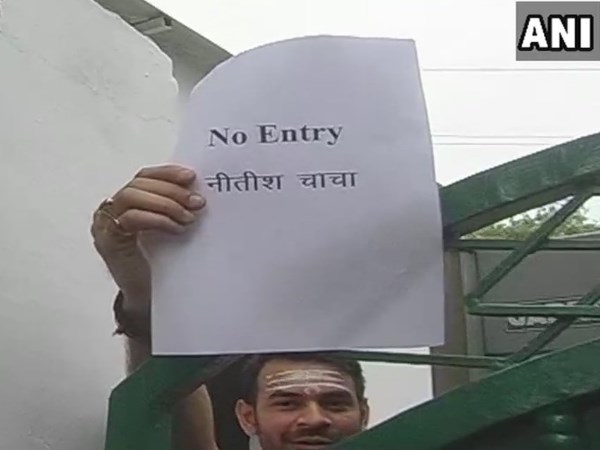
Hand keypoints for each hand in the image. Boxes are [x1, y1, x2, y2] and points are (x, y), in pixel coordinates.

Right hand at [91, 164, 205, 303]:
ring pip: (132, 197)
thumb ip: (173, 208)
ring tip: (188, 217)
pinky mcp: (108, 241)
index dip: (166, 173)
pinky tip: (176, 228)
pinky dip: (157, 219)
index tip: (191, 176)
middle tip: (196, 201)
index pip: (144, 176)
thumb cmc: (158, 262)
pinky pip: (131, 219)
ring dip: (166, 204)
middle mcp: (112, 210)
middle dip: (171, 190)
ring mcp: (105, 225)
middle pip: (138, 184)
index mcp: (127, 202)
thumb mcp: (168, 227)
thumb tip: (196, 192)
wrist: (146, 297)